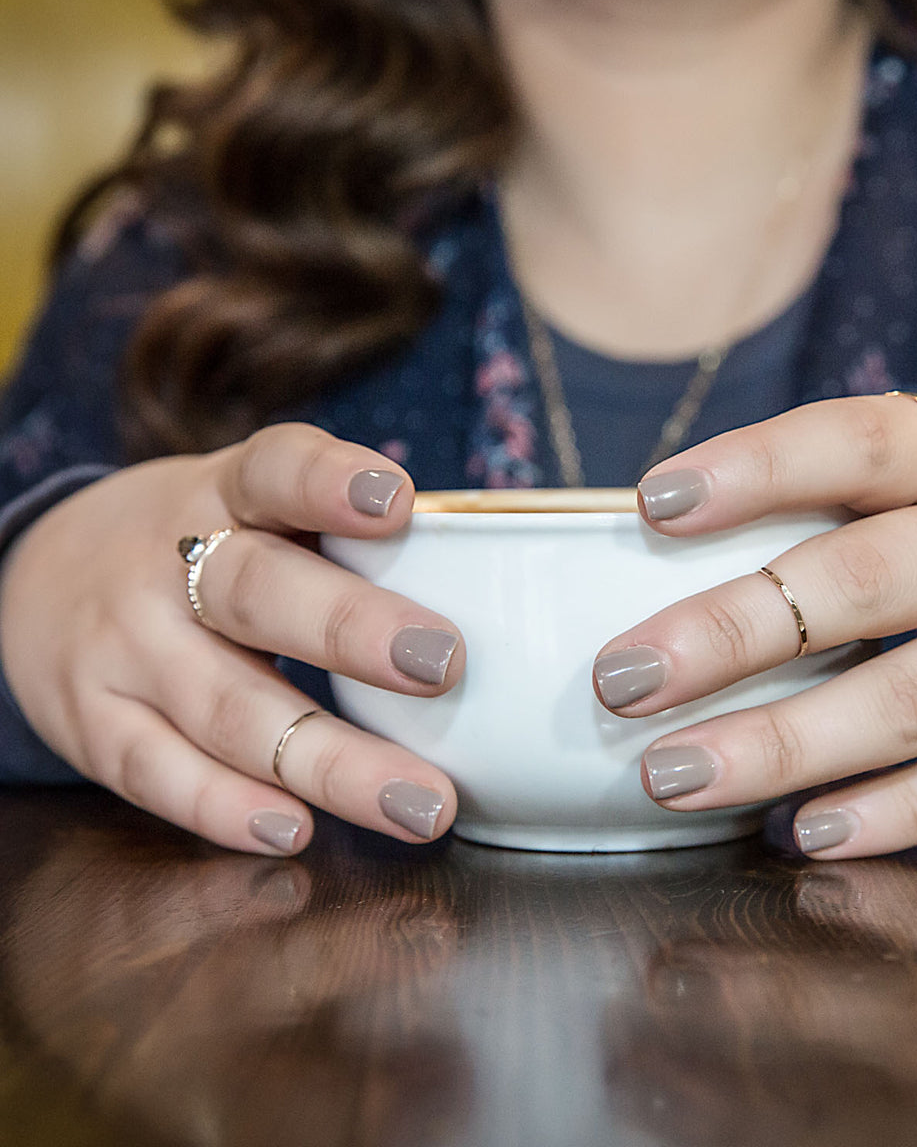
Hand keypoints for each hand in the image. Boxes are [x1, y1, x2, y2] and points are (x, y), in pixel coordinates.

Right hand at [0, 424, 461, 853]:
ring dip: (331, 762)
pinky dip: (228, 808)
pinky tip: (297, 830)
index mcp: (224, 494)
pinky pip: (159, 774)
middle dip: (352, 629)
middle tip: (444, 663)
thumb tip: (487, 584)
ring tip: (421, 801)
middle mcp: (168, 564)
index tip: (398, 500)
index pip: (273, 471)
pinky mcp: (93, 725)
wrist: (41, 576)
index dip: (330, 483)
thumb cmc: (201, 547)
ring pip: (228, 709)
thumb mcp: (250, 509)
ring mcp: (124, 648)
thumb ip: (340, 536)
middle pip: (257, 593)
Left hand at [592, 395, 916, 856]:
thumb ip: (864, 508)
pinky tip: (806, 833)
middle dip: (733, 632)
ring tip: (675, 775)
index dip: (756, 467)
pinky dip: (894, 813)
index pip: (858, 443)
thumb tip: (686, 549)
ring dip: (787, 744)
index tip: (654, 503)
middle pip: (867, 585)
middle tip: (622, 678)